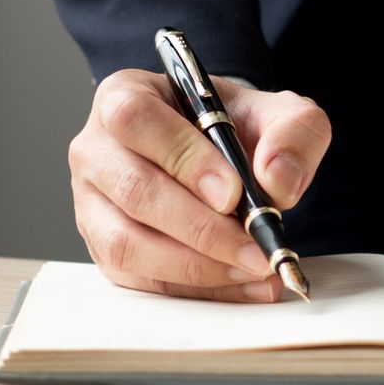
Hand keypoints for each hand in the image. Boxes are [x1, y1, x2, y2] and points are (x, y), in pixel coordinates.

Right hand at [68, 70, 331, 300]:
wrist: (220, 156)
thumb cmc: (235, 128)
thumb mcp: (276, 111)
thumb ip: (292, 132)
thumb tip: (278, 180)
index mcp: (124, 96)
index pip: (136, 119)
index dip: (184, 158)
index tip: (233, 192)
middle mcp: (97, 149)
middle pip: (133, 191)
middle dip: (201, 228)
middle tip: (255, 247)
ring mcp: (91, 203)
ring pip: (127, 244)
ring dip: (197, 266)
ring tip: (254, 268)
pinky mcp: (104, 249)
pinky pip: (140, 279)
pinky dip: (195, 288)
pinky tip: (241, 283)